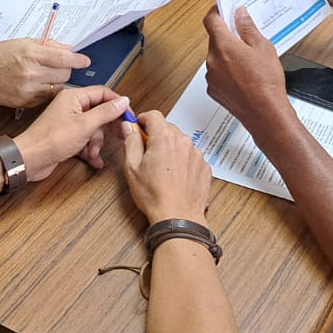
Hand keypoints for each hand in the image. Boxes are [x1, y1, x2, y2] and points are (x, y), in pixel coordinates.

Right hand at [0, 38, 89, 107]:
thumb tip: (68, 49)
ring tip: (47, 75)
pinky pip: (46, 98)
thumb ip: (47, 45)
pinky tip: (37, 84)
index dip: (78, 60)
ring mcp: (29, 90)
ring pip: (58, 88)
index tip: (84, 60)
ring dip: (57, 82)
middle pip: (65, 74)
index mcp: (31, 54)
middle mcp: (31, 73)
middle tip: (60, 65)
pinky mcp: (25, 102)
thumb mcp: (22, 42)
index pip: (64, 58)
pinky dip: (46, 91)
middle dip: (66, 69)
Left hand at [17, 86, 132, 180]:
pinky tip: (94, 160)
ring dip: (97, 143)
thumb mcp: (85, 125)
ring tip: (94, 153)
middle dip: (108, 127)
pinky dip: (90, 150)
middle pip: (100, 112)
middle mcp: (71, 107)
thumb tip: (123, 101)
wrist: (30, 159)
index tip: (129, 116)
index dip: (118, 104)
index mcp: (74, 97)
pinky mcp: (67, 137)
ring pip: (94, 129)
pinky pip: (85, 140)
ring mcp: (69, 122)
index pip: (103, 93)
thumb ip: (106, 112)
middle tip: (120, 136)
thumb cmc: (52, 140)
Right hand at [122, 110, 210, 224]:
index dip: (143, 119)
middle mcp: (183, 142)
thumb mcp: (132, 168)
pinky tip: (175, 176)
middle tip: (147, 152)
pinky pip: (191, 156)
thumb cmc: (154, 196)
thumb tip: (128, 126)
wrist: (178, 217)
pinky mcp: (204, 166)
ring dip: (171, 149)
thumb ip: (130, 142)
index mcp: (164, 138)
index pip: (154, 115)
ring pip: (180, 143)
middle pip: (168, 128)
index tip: (138, 126)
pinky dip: (183, 161)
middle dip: (156, 136)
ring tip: (162, 169)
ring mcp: (196, 154)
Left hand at [203, 7, 295, 143]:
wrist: (265, 114)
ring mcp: (211, 77)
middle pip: (214, 40)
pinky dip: (227, 71)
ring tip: (248, 63)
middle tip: (245, 38)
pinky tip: (244, 76)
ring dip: (227, 56)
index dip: (216, 12)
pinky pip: (217, 74)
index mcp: (223, 46)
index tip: (223, 9)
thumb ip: (248, 28)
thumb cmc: (266, 83)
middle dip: (227, 37)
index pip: (210, 20)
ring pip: (216, 58)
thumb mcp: (263, 48)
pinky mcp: (213, 90)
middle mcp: (212, 60)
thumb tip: (239, 15)